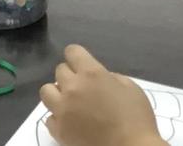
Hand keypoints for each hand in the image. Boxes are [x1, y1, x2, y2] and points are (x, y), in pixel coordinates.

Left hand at [38, 46, 165, 145]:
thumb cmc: (136, 119)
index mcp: (91, 74)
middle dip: (71, 76)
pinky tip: (70, 122)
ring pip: (46, 91)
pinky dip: (58, 117)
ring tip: (70, 103)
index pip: (72, 51)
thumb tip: (99, 79)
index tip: (83, 64)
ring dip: (57, 93)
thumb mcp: (131, 88)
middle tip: (83, 88)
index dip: (78, 57)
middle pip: (59, 70)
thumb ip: (111, 78)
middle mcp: (72, 88)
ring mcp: (62, 110)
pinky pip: (49, 117)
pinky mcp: (58, 130)